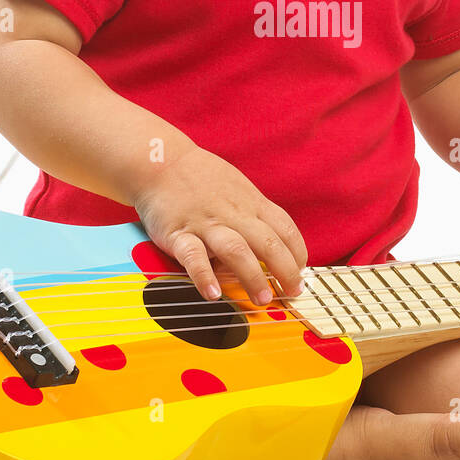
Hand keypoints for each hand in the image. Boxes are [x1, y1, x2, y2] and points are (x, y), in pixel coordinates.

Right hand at [132, 146, 308, 304]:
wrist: (158, 161)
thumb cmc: (200, 178)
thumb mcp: (237, 189)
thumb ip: (254, 215)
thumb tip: (273, 248)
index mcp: (250, 203)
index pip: (285, 229)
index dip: (298, 253)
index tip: (301, 272)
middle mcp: (233, 214)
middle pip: (268, 242)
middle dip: (285, 270)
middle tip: (292, 293)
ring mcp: (206, 224)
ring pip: (236, 250)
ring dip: (252, 276)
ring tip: (262, 299)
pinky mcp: (178, 233)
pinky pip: (193, 256)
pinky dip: (204, 276)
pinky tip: (213, 294)